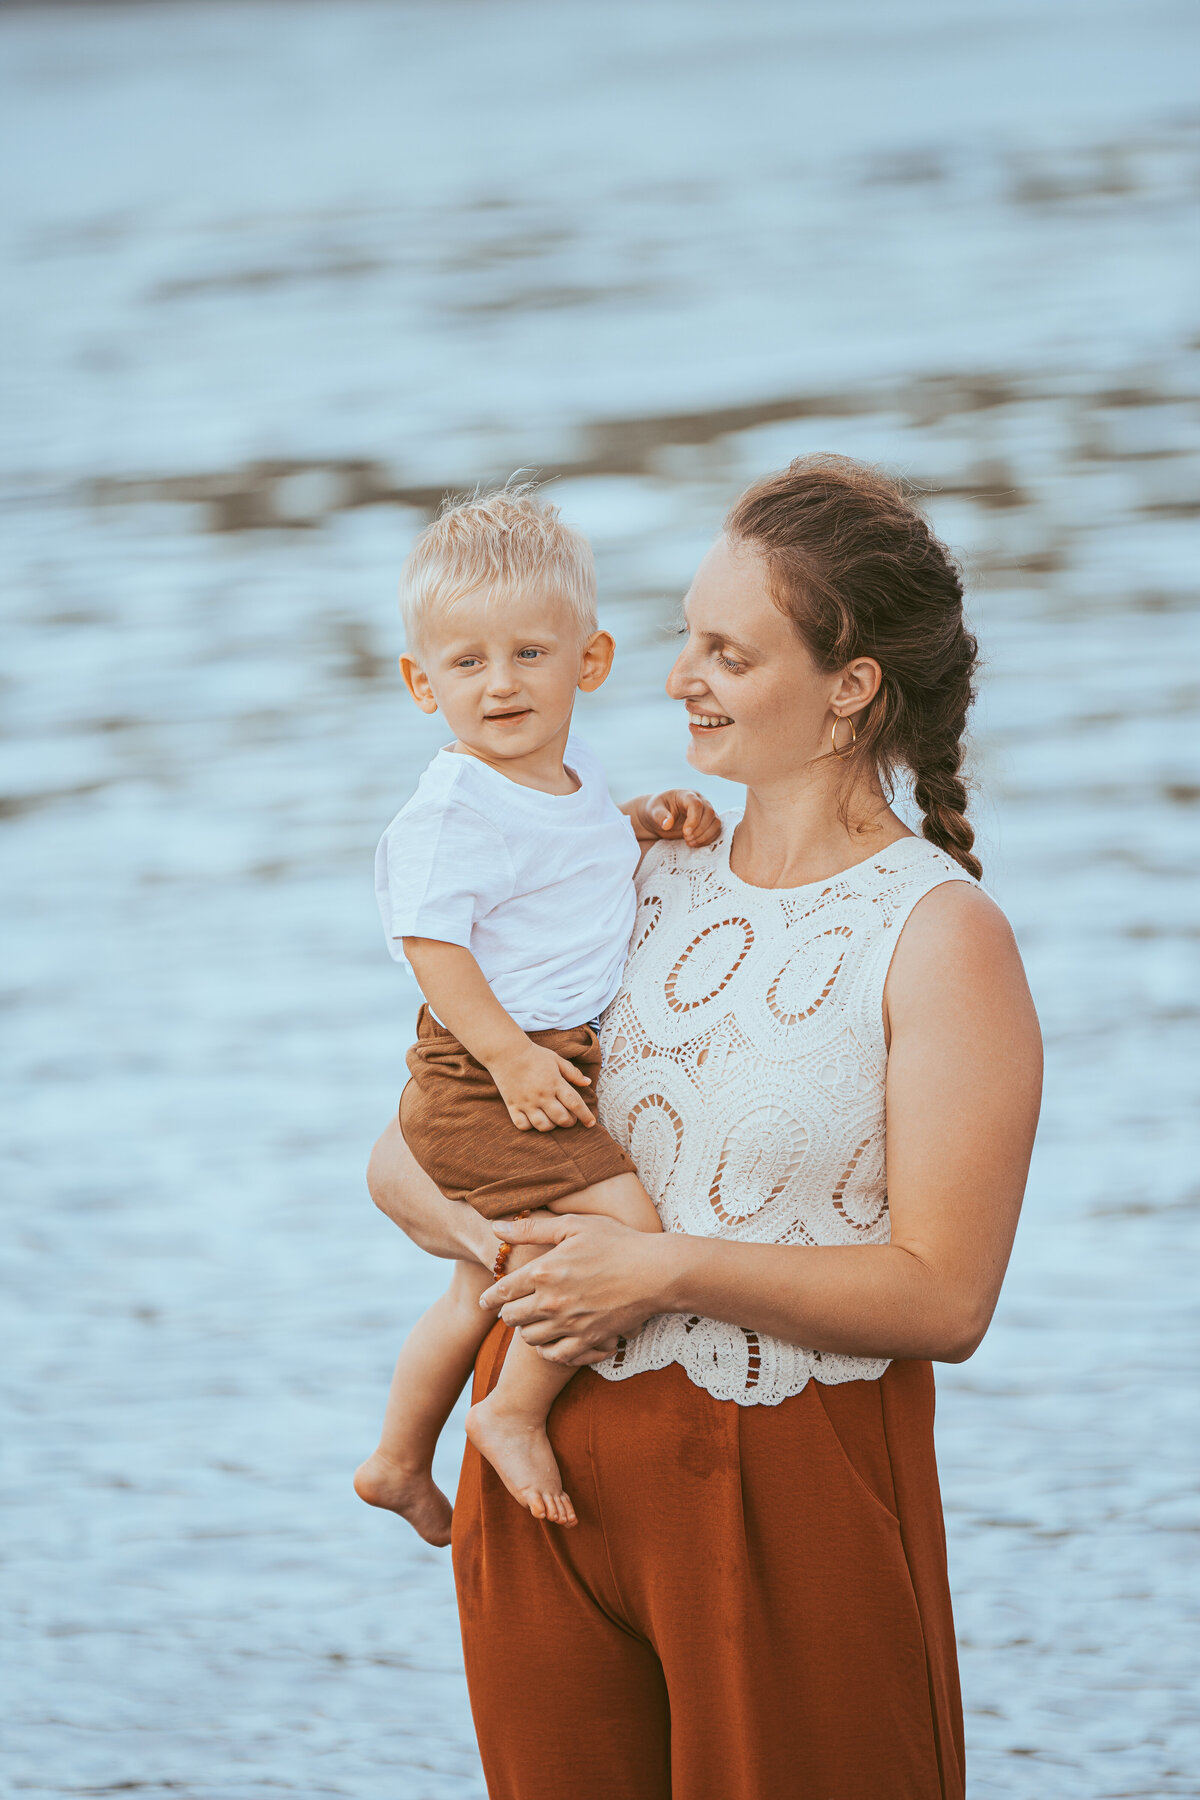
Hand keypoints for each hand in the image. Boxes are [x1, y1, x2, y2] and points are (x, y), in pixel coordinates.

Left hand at [480, 1212, 668, 1364]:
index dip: (489, 1297)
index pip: (502, 1292)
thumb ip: (532, 1228)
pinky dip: (548, 1351)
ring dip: (526, 1331)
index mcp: (544, 1271)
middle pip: (511, 1318)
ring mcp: (569, 1324)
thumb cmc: (615, 1242)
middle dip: (507, 1313)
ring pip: (529, 1339)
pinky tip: (551, 1341)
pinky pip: (555, 1356)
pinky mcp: (588, 1339)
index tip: (485, 1300)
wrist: (653, 1272)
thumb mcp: (573, 1225)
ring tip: (532, 1322)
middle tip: (512, 1309)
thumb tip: (496, 1228)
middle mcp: (551, 1301)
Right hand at [491, 1041, 594, 1131]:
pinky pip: (523, 1125)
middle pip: (561, 1118)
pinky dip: (530, 1127)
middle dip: (570, 1122)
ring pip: (543, 1126)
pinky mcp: (512, 1106)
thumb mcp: (556, 1059)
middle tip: (571, 1118)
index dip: (585, 1115)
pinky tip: (534, 1119)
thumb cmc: (533, 1055)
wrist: (506, 1052)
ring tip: (553, 1119)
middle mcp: (542, 1095)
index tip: (591, 1123)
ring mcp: (526, 1102)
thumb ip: (572, 1073)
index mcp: (555, 1082)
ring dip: (552, 1126)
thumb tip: (588, 1082)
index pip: (575, 1103)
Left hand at [642, 789, 720, 846]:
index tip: (685, 832)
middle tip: (687, 839)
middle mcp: (700, 801)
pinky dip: (708, 839)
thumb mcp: (653, 811)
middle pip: (709, 813)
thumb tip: (668, 824)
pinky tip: (695, 844)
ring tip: (690, 843)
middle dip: (700, 829)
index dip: (694, 819)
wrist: (659, 816)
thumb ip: (660, 816)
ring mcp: (705, 812)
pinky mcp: (708, 822)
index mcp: (686, 795)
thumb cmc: (656, 810)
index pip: (696, 804)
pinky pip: (715, 831)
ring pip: (716, 822)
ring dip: (705, 836)